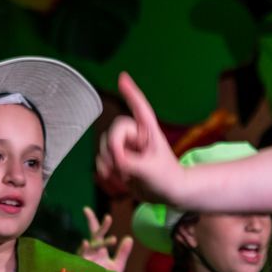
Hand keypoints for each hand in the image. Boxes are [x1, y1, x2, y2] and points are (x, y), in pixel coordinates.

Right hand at [77, 207, 134, 271]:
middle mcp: (91, 253)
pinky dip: (82, 250)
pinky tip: (85, 244)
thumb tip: (129, 237)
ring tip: (113, 240)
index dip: (102, 224)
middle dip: (95, 224)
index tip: (108, 216)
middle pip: (93, 236)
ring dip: (101, 243)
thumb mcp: (117, 267)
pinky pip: (80, 258)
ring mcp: (85, 260)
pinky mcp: (81, 269)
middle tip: (103, 216)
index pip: (99, 234)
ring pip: (90, 247)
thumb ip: (123, 253)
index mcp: (99, 251)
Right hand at [96, 74, 185, 204]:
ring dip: (109, 164)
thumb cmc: (167, 178)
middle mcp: (136, 136)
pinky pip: (103, 161)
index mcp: (149, 131)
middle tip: (123, 166)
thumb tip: (113, 159)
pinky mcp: (120, 160)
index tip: (123, 77)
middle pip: (114, 132)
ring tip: (125, 177)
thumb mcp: (150, 170)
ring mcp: (127, 148)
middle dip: (113, 149)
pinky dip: (106, 171)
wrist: (168, 194)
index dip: (131, 93)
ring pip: (104, 147)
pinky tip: (119, 181)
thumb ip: (129, 163)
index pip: (140, 108)